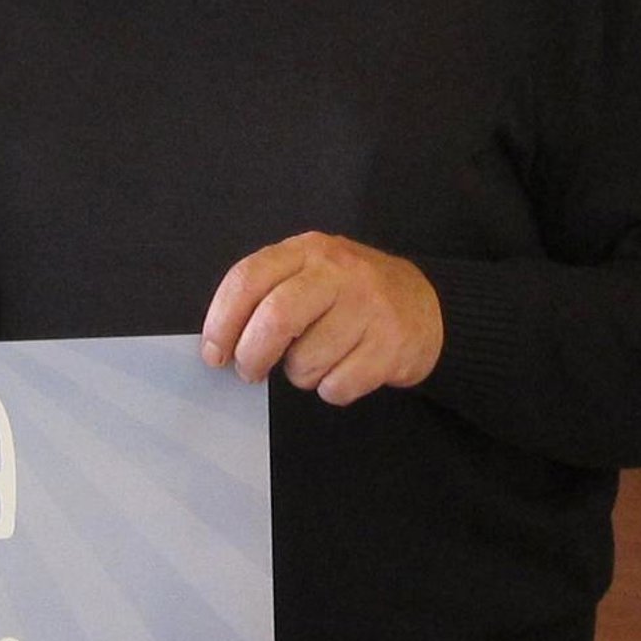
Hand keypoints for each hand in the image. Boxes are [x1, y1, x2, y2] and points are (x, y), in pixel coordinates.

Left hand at [201, 232, 442, 404]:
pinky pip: (337, 386)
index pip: (247, 279)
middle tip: (250, 371)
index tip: (214, 353)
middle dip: (252, 356)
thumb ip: (268, 294)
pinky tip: (344, 370)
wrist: (427, 307)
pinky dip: (331, 389)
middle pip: (275, 319)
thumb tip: (220, 342)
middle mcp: (339, 272)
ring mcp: (369, 307)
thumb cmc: (351, 296)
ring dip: (299, 375)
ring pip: (306, 361)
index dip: (221, 321)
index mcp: (307, 250)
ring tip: (317, 360)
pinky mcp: (391, 346)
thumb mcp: (311, 274)